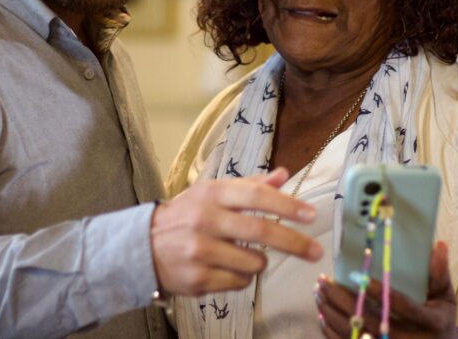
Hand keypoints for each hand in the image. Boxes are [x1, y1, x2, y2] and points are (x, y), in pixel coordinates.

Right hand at [151, 167, 322, 295]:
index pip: (257, 196)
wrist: (142, 247)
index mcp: (213, 194)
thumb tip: (283, 175)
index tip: (311, 215)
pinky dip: (242, 278)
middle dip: (294, 243)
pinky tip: (227, 268)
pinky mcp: (197, 279)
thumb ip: (250, 185)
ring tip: (244, 255)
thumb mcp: (213, 193)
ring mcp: (200, 251)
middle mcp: (206, 220)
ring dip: (260, 262)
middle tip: (315, 252)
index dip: (287, 206)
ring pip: (254, 262)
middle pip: (260, 232)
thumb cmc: (186, 216)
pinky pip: (240, 283)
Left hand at [315, 240, 457, 338]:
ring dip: (332, 314)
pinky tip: (323, 314)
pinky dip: (332, 332)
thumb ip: (439, 274)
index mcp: (429, 322)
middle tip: (325, 281)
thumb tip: (437, 245)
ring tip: (319, 292)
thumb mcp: (445, 298)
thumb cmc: (440, 320)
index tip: (357, 276)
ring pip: (355, 334)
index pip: (401, 306)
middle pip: (370, 321)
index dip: (378, 291)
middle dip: (343, 300)